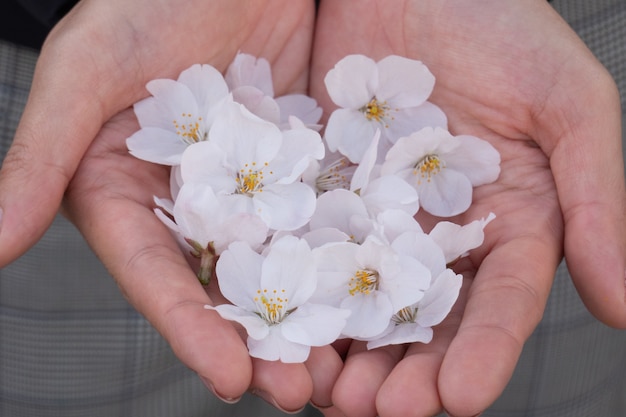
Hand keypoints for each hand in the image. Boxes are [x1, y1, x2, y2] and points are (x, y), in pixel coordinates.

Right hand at [0, 0, 339, 410]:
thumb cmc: (142, 1)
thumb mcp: (86, 72)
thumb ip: (40, 156)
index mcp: (129, 195)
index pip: (158, 275)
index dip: (190, 329)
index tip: (229, 378)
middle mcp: (191, 202)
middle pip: (225, 284)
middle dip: (259, 340)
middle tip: (299, 391)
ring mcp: (251, 185)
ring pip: (279, 260)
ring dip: (309, 312)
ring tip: (343, 365)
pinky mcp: (298, 161)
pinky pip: (323, 211)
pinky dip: (343, 251)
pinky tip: (371, 286)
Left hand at [309, 0, 625, 415]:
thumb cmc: (499, 22)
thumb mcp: (566, 102)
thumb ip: (600, 201)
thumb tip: (622, 306)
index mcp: (509, 221)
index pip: (500, 303)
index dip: (484, 353)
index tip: (459, 398)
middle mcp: (440, 231)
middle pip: (424, 320)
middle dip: (404, 372)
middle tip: (377, 411)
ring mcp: (377, 215)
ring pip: (361, 299)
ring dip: (346, 351)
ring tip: (327, 391)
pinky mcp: (323, 192)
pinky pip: (308, 249)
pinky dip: (300, 293)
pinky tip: (286, 330)